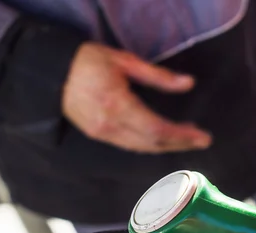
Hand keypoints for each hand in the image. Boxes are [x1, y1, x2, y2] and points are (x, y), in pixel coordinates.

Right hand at [62, 43, 211, 153]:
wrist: (52, 73)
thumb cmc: (89, 61)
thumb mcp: (125, 61)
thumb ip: (158, 76)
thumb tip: (188, 84)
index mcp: (117, 105)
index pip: (157, 129)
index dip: (182, 136)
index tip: (202, 137)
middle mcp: (110, 125)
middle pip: (152, 143)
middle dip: (179, 144)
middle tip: (200, 140)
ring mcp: (102, 133)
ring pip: (141, 148)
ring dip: (166, 146)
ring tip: (186, 138)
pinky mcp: (98, 135)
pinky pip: (130, 146)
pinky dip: (150, 145)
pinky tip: (162, 138)